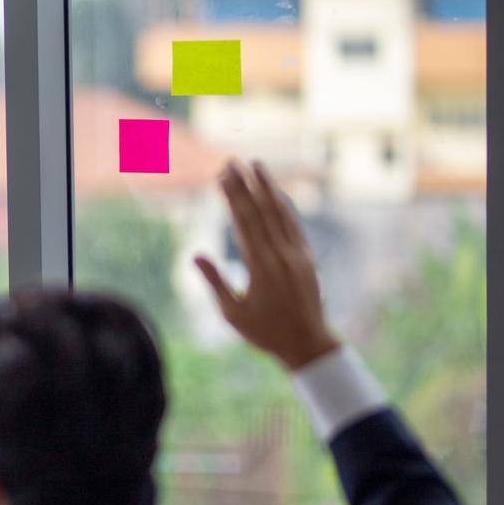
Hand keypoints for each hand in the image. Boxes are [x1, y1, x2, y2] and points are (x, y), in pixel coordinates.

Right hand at [194, 161, 340, 370]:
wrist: (307, 343)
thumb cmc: (265, 332)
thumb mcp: (232, 313)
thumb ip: (215, 282)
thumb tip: (196, 255)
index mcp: (261, 266)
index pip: (243, 222)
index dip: (233, 196)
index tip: (222, 176)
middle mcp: (282, 254)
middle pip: (261, 210)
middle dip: (246, 184)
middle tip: (232, 161)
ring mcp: (297, 254)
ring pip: (281, 212)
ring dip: (267, 186)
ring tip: (257, 165)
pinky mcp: (306, 257)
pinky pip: (293, 224)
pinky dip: (284, 205)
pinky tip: (276, 194)